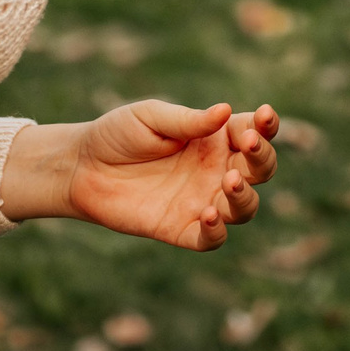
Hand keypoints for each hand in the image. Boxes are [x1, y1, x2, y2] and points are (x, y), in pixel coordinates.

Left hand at [2, 101, 279, 250]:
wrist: (83, 167)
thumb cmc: (119, 134)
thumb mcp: (151, 118)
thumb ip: (188, 120)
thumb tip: (226, 111)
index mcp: (215, 138)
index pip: (254, 132)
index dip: (266, 126)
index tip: (264, 117)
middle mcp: (216, 169)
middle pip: (260, 170)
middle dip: (262, 158)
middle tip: (248, 146)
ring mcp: (203, 200)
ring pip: (245, 208)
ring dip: (245, 197)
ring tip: (229, 183)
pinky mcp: (183, 229)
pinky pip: (213, 239)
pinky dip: (218, 230)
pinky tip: (208, 214)